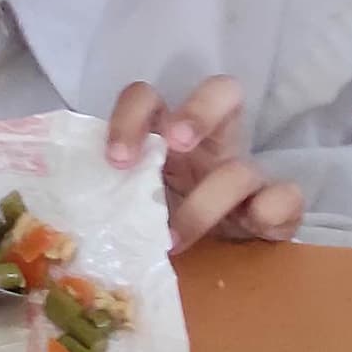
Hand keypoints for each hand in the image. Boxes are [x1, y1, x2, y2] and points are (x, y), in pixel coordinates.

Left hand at [103, 75, 305, 250]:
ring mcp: (248, 174)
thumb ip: (109, 193)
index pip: (149, 99)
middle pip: (223, 92)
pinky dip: (273, 207)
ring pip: (242, 167)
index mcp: (170, 134)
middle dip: (198, 112)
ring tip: (173, 239)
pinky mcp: (277, 206)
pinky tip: (256, 221)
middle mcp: (214, 144)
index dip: (132, 116)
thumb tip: (64, 210)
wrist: (214, 259)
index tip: (116, 158)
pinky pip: (288, 196)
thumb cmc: (161, 220)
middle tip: (176, 145)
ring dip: (207, 203)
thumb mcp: (131, 202)